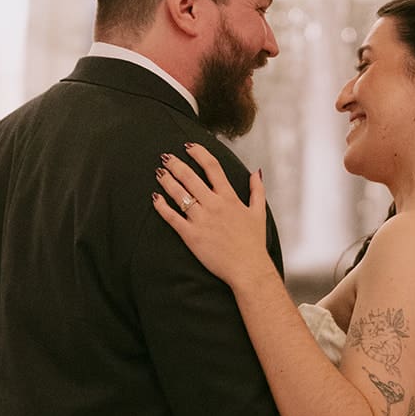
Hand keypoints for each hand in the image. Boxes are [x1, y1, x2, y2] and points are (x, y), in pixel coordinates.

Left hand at [153, 144, 274, 289]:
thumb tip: (256, 172)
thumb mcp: (259, 213)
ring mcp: (201, 220)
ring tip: (159, 173)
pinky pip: (172, 217)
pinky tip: (155, 198)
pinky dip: (161, 206)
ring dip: (167, 181)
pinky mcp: (191, 235)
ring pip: (179, 194)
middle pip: (190, 177)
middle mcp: (213, 205)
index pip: (212, 167)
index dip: (199, 153)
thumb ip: (257, 190)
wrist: (248, 268)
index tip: (189, 146)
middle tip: (166, 157)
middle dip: (176, 164)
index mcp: (229, 198)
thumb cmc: (254, 244)